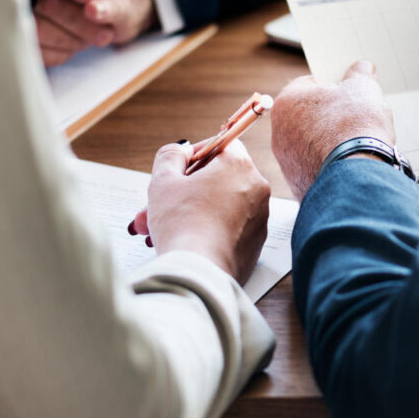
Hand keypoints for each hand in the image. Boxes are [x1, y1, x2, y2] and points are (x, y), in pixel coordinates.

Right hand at [138, 140, 270, 284]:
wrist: (199, 273)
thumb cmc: (181, 224)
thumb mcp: (163, 181)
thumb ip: (171, 156)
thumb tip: (181, 151)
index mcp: (239, 166)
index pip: (222, 144)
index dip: (197, 154)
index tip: (179, 168)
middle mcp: (256, 189)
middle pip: (219, 179)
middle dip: (185, 190)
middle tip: (160, 202)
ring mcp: (259, 218)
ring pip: (220, 206)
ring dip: (191, 211)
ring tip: (159, 227)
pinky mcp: (255, 244)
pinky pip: (229, 228)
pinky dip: (208, 230)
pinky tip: (182, 241)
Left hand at [271, 60, 395, 199]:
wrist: (355, 178)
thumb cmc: (354, 127)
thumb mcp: (363, 89)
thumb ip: (360, 74)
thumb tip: (362, 68)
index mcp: (287, 101)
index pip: (309, 84)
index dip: (333, 84)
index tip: (349, 89)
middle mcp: (278, 132)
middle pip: (309, 115)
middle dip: (331, 113)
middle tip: (355, 115)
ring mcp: (286, 161)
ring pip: (312, 142)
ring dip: (331, 140)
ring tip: (357, 141)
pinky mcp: (298, 183)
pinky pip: (316, 166)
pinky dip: (331, 163)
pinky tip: (351, 162)